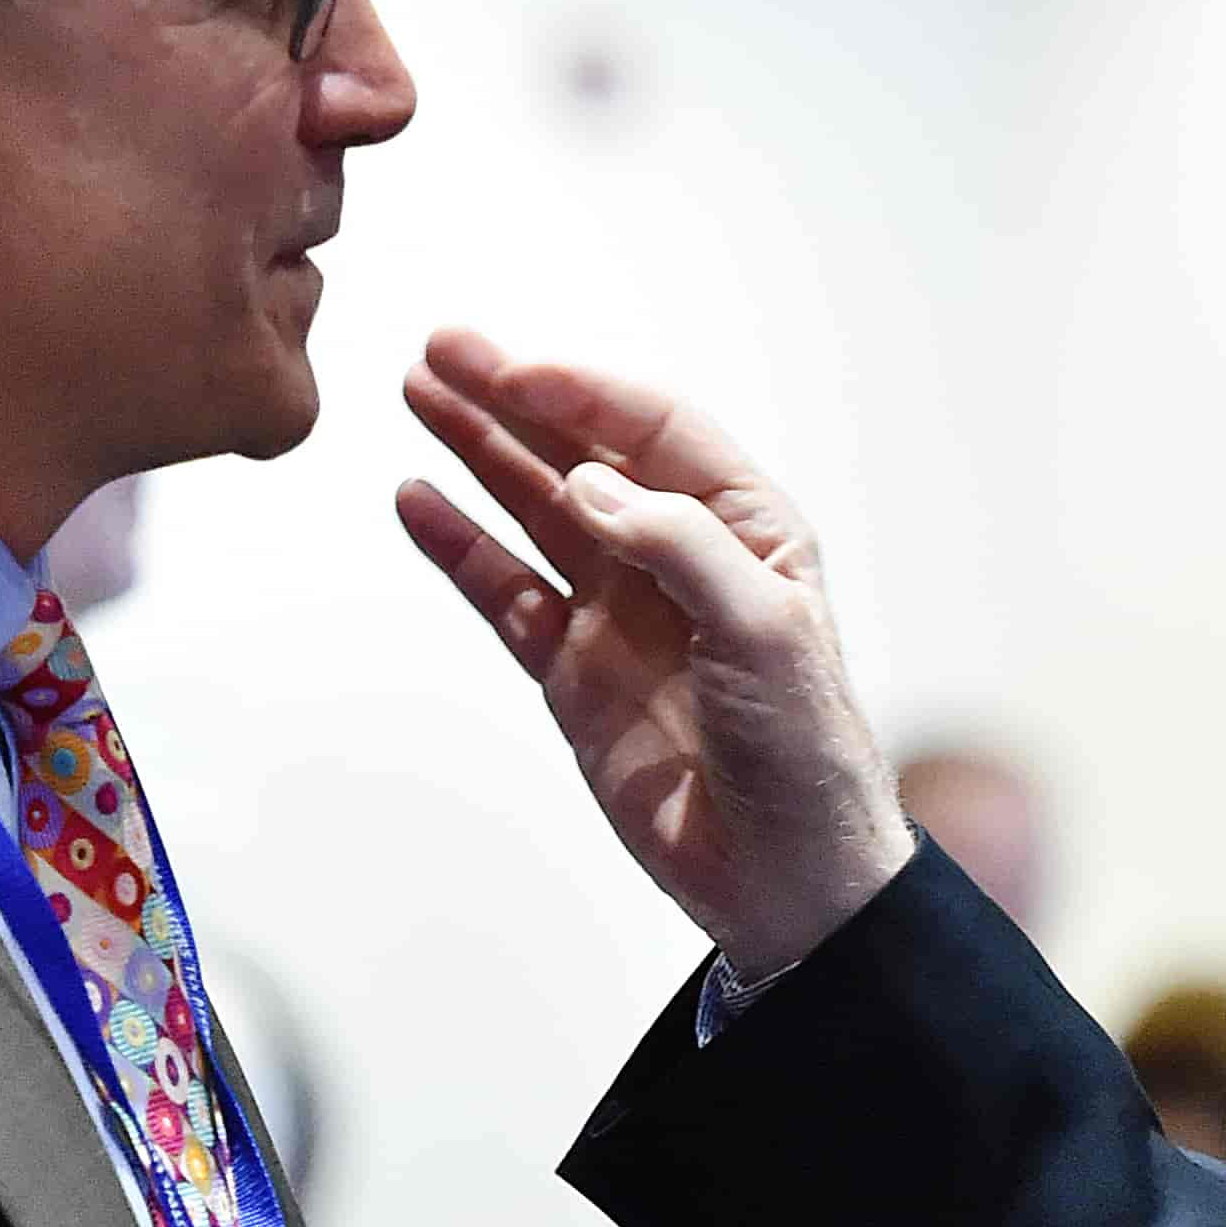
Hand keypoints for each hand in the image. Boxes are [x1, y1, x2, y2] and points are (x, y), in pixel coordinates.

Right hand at [395, 329, 914, 981]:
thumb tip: (589, 483)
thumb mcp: (766, 633)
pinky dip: (462, 547)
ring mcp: (619, 611)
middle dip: (513, 399)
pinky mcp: (574, 672)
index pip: (654, 431)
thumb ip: (679, 547)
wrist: (786, 877)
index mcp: (746, 526)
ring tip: (418, 394)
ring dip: (479, 452)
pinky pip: (507, 592)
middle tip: (442, 349)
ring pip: (535, 509)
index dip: (582, 392)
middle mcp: (676, 554)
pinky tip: (419, 501)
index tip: (513, 370)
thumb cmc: (806, 749)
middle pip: (582, 453)